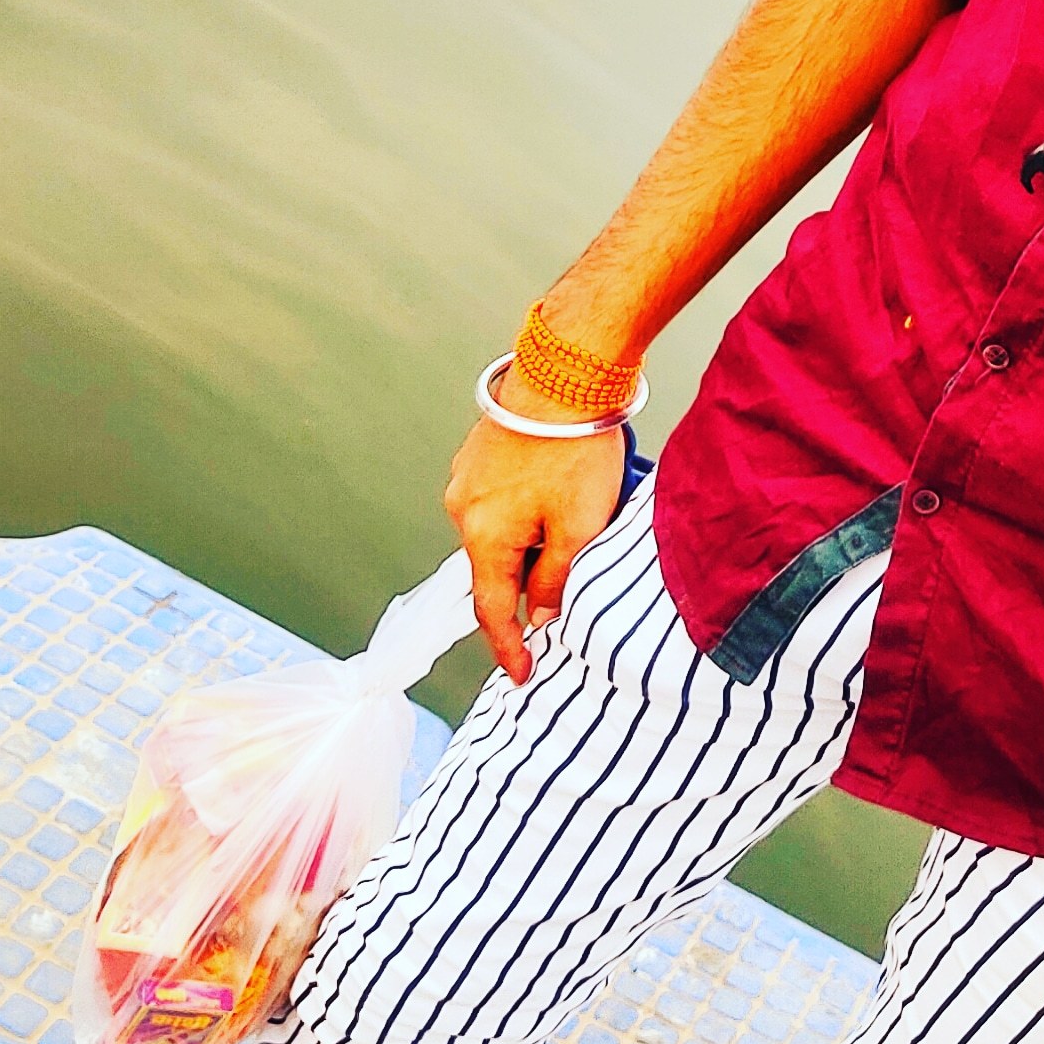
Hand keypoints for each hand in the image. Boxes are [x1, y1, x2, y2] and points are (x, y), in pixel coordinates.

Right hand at [442, 397, 626, 681]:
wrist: (565, 371)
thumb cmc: (573, 448)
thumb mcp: (578, 529)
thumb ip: (557, 579)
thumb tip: (541, 613)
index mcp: (482, 535)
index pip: (492, 609)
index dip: (509, 646)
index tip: (523, 673)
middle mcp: (463, 508)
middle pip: (498, 568)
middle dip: (532, 582)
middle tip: (572, 582)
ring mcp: (468, 477)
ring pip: (502, 531)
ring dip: (535, 540)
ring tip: (580, 521)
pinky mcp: (482, 452)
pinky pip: (504, 500)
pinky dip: (531, 510)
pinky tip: (565, 491)